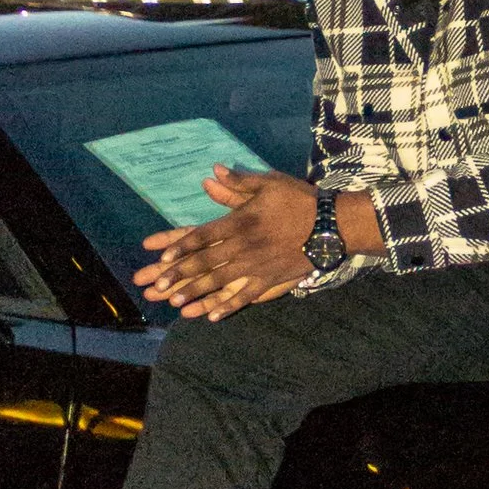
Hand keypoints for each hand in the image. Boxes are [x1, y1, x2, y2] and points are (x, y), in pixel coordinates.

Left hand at [134, 168, 314, 320]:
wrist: (331, 226)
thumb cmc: (298, 201)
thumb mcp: (269, 183)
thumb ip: (238, 182)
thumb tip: (212, 172)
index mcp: (241, 221)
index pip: (203, 235)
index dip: (181, 245)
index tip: (162, 256)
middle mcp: (243, 246)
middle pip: (205, 261)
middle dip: (180, 274)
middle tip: (157, 286)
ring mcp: (256, 266)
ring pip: (220, 281)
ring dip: (195, 292)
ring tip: (175, 302)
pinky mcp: (270, 279)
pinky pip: (246, 296)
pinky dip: (228, 306)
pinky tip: (212, 316)